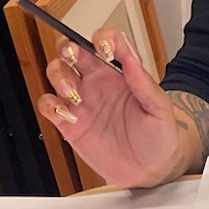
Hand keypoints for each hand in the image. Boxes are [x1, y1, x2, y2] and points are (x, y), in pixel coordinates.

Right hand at [39, 29, 195, 187]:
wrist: (151, 170)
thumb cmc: (159, 137)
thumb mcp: (159, 108)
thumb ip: (144, 83)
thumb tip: (131, 57)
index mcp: (120, 74)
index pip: (105, 43)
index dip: (101, 38)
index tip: (104, 47)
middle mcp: (97, 83)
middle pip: (72, 52)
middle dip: (67, 48)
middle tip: (74, 56)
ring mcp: (82, 102)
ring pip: (57, 73)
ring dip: (60, 77)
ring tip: (74, 94)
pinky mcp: (70, 125)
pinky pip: (49, 106)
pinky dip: (51, 106)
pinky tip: (68, 116)